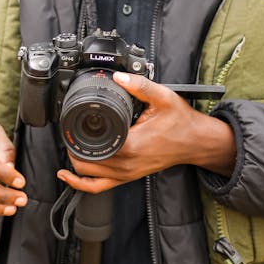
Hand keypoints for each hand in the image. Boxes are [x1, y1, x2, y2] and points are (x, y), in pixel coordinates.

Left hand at [57, 72, 235, 193]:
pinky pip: (99, 187)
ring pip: (89, 178)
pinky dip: (82, 184)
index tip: (70, 123)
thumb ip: (139, 85)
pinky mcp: (129, 177)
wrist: (196, 142)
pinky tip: (69, 176)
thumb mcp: (163, 97)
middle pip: (85, 164)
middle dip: (72, 148)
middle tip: (68, 131)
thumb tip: (118, 76)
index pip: (92, 146)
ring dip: (75, 164)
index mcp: (131, 145)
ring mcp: (128, 174)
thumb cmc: (181, 122)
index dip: (76, 136)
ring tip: (69, 146)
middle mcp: (127, 164)